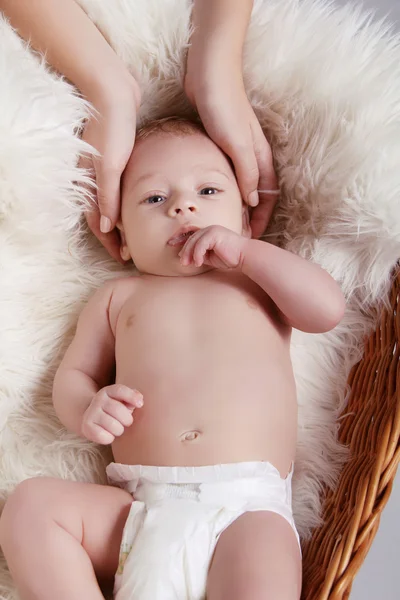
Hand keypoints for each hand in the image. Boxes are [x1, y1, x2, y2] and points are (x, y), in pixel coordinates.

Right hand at [79, 75, 140, 262]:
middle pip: (104, 216)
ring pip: (112, 203)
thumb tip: (107, 228)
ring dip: (122, 220)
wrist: (113, 91)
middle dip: (116, 236)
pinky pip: (119, 187)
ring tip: (136, 234)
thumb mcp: (110, 165)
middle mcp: (95, 179)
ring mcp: (105, 168)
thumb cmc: (111, 126)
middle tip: (131, 251)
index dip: (110, 242)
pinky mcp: (116, 157)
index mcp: (91, 182)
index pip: (98, 222)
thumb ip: (108, 197)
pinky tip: (139, 204)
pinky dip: (126, 200)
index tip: (122, 256)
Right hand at [81, 384, 142, 444]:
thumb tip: (139, 399)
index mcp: (108, 391)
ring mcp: (91, 413)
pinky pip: (104, 436)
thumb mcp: (123, 400)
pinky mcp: (86, 427)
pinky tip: (108, 434)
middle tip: (126, 422)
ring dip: (119, 430)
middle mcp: (98, 400)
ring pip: (113, 425)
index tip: (140, 404)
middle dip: (127, 420)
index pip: (120, 390)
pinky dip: (110, 438)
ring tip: (117, 428)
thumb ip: (133, 397)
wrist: (92, 418)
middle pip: (118, 410)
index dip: (132, 396)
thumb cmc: (114, 409)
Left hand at [179, 225, 246, 269]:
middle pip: (191, 239)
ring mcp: (212, 230)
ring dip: (189, 254)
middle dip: (185, 251)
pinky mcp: (214, 234)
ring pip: (194, 241)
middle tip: (182, 263)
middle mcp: (209, 229)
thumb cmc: (230, 257)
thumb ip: (200, 255)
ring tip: (188, 264)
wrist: (244, 256)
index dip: (181, 242)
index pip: (192, 236)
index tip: (175, 251)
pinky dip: (197, 254)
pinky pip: (200, 244)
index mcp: (209, 232)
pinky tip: (198, 263)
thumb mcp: (210, 257)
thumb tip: (187, 258)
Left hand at [185, 71, 278, 238]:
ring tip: (224, 220)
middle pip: (255, 193)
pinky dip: (223, 187)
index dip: (260, 218)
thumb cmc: (224, 106)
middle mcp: (251, 155)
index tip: (250, 237)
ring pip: (241, 183)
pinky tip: (209, 194)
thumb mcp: (237, 144)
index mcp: (259, 156)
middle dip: (249, 215)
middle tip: (236, 234)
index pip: (266, 196)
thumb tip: (251, 202)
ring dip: (236, 202)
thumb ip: (246, 173)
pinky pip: (226, 172)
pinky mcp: (220, 143)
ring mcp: (236, 149)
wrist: (208, 73)